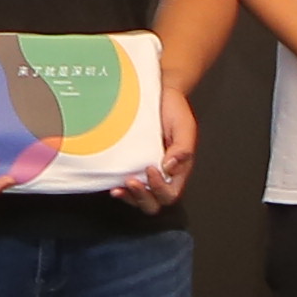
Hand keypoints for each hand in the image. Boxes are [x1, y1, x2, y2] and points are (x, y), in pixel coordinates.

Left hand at [122, 88, 199, 216]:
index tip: (151, 168)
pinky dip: (119, 187)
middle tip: (132, 182)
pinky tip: (111, 181)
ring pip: (139, 199)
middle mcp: (161, 174)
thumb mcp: (185, 127)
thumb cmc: (175, 111)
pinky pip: (126, 184)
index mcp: (178, 170)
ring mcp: (144, 171)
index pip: (170, 193)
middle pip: (154, 203)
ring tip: (118, 188)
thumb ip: (182, 148)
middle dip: (142, 198)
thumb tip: (170, 167)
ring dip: (129, 197)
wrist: (160, 94)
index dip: (160, 188)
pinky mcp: (130, 164)